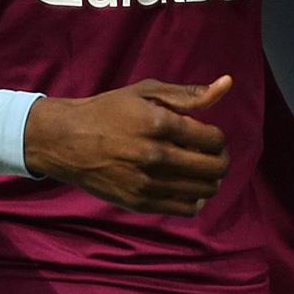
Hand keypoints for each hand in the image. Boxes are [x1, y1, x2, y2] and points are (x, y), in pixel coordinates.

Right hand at [23, 75, 233, 215]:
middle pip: (215, 168)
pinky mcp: (139, 203)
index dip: (218, 138)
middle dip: (220, 159)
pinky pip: (185, 209)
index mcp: (160, 124)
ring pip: (204, 191)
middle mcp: (156, 156)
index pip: (214, 140)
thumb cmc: (109, 111)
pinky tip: (185, 186)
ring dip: (209, 180)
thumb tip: (227, 84)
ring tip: (197, 169)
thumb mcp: (147, 92)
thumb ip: (189, 94)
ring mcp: (147, 183)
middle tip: (209, 154)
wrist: (66, 141)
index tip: (207, 136)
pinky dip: (194, 199)